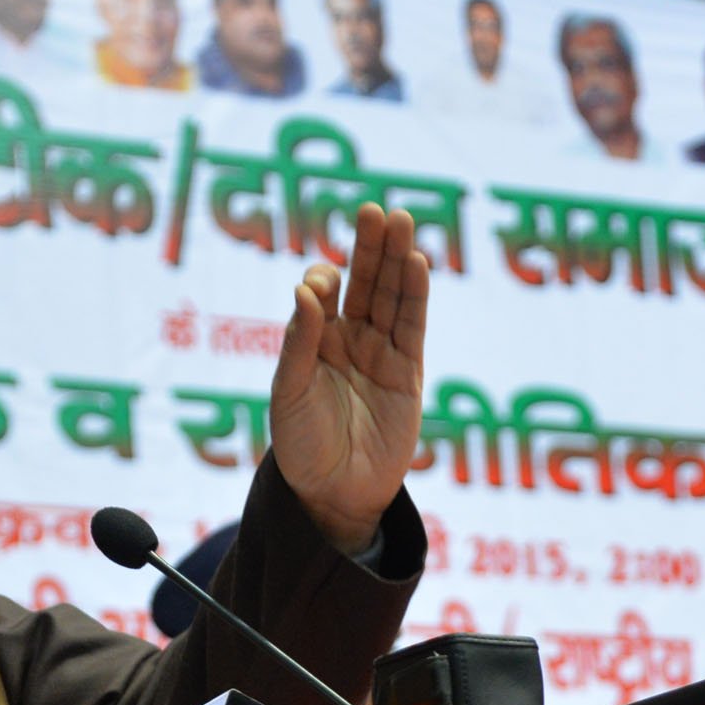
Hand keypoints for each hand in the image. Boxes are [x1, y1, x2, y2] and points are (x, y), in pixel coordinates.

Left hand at [269, 202, 428, 553]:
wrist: (333, 495)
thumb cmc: (301, 446)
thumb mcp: (288, 392)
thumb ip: (298, 341)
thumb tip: (307, 290)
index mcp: (314, 341)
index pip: (322, 292)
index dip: (323, 280)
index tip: (321, 285)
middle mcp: (349, 341)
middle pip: (364, 282)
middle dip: (369, 247)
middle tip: (374, 210)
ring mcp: (381, 354)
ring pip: (392, 297)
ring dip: (396, 259)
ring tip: (399, 221)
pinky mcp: (408, 373)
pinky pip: (412, 327)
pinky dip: (415, 294)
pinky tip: (416, 262)